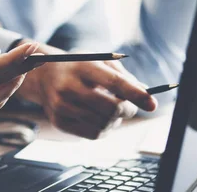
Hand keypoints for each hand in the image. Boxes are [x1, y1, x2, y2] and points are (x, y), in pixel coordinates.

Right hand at [16, 41, 156, 138]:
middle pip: (111, 108)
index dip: (136, 94)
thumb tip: (145, 95)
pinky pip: (93, 134)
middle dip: (127, 110)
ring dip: (115, 120)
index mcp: (82, 66)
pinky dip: (104, 130)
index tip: (152, 104)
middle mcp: (68, 86)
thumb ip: (123, 76)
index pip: (114, 82)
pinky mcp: (58, 121)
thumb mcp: (98, 61)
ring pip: (104, 123)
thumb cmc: (78, 67)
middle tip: (129, 107)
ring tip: (110, 111)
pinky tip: (100, 119)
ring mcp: (61, 105)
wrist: (43, 75)